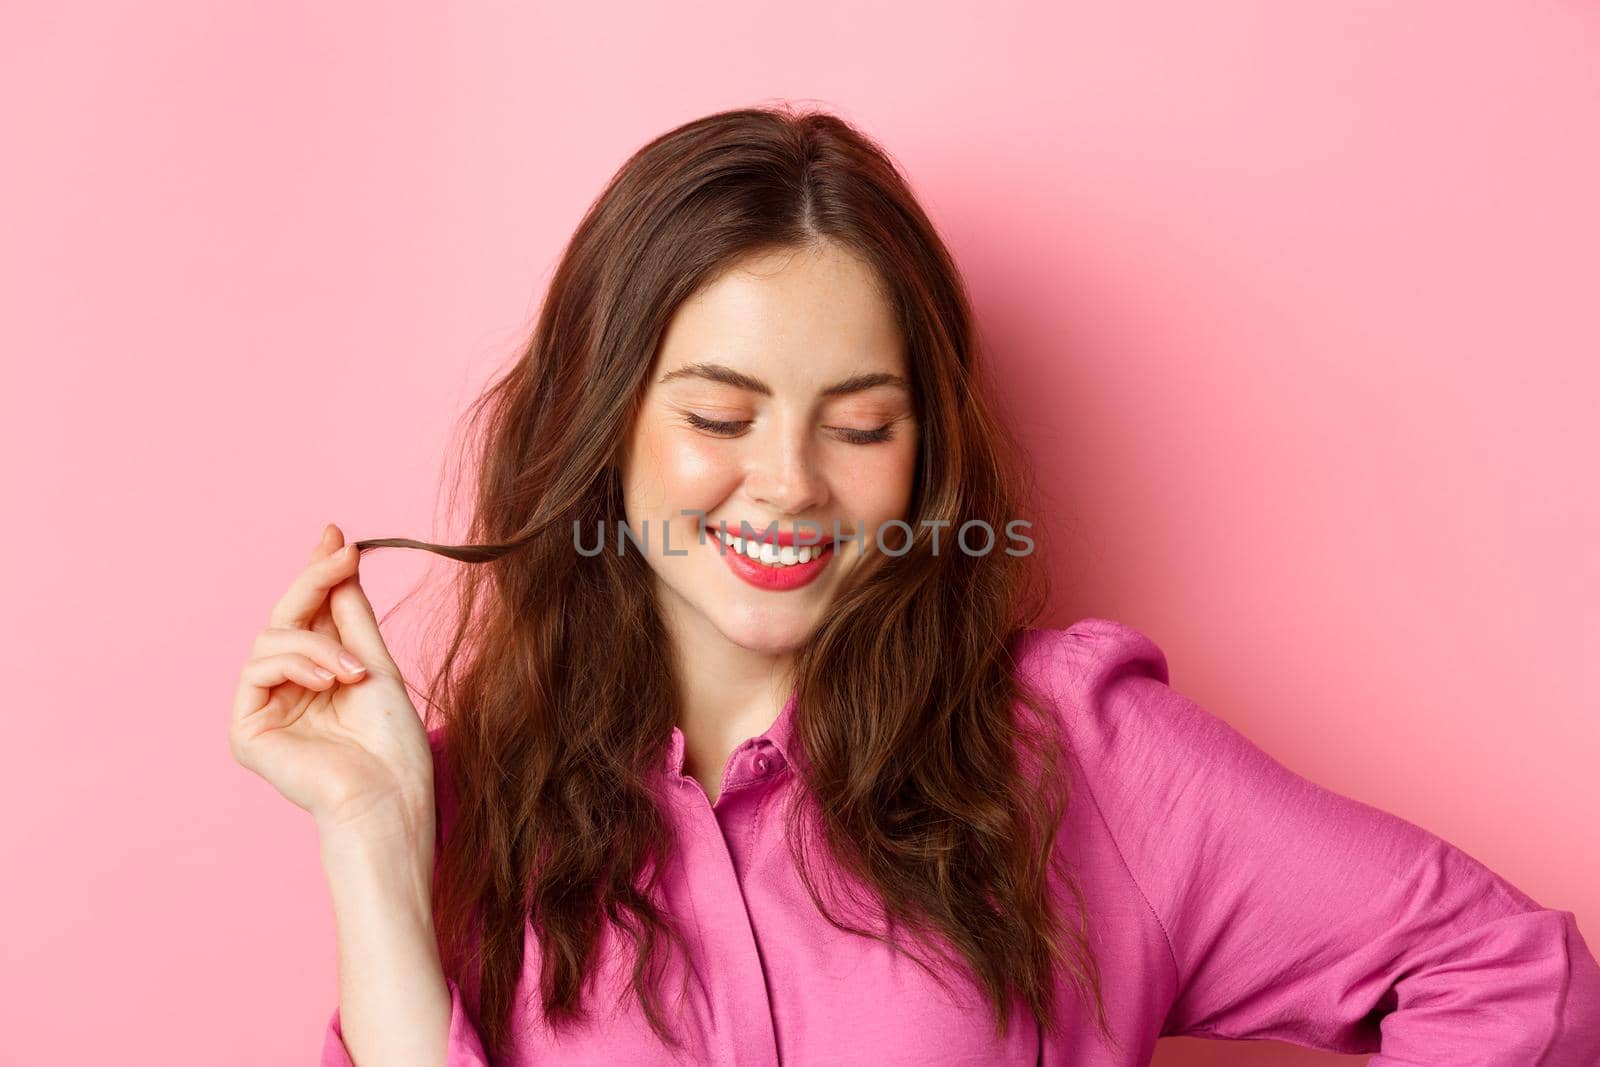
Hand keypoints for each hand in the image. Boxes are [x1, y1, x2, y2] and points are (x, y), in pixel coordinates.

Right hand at [229, 523, 433, 836]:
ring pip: (272, 638)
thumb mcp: (376, 663)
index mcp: (320, 676)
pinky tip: (331, 681)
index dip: (319, 574)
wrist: (389, 797)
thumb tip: (340, 557)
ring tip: (355, 671)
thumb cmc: (392, 745)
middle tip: (341, 553)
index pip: (311, 616)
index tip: (335, 535)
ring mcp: (265, 709)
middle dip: (313, 581)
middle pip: (287, 618)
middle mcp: (288, 690)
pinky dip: (296, 664)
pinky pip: (257, 669)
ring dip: (317, 643)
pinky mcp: (246, 730)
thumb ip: (350, 615)